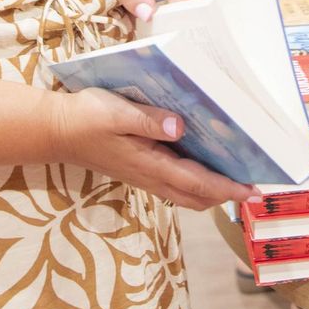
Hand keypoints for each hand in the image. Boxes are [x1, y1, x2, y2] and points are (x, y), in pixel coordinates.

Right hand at [49, 87, 256, 209]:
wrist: (56, 131)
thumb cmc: (85, 118)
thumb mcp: (116, 112)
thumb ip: (148, 121)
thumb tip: (180, 126)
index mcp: (149, 164)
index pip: (197, 183)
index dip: (227, 189)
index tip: (252, 191)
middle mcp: (150, 176)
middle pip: (196, 197)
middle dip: (225, 195)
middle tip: (252, 188)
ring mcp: (143, 175)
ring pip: (185, 194)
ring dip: (211, 191)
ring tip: (235, 179)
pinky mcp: (138, 170)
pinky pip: (174, 184)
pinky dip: (194, 182)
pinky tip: (202, 164)